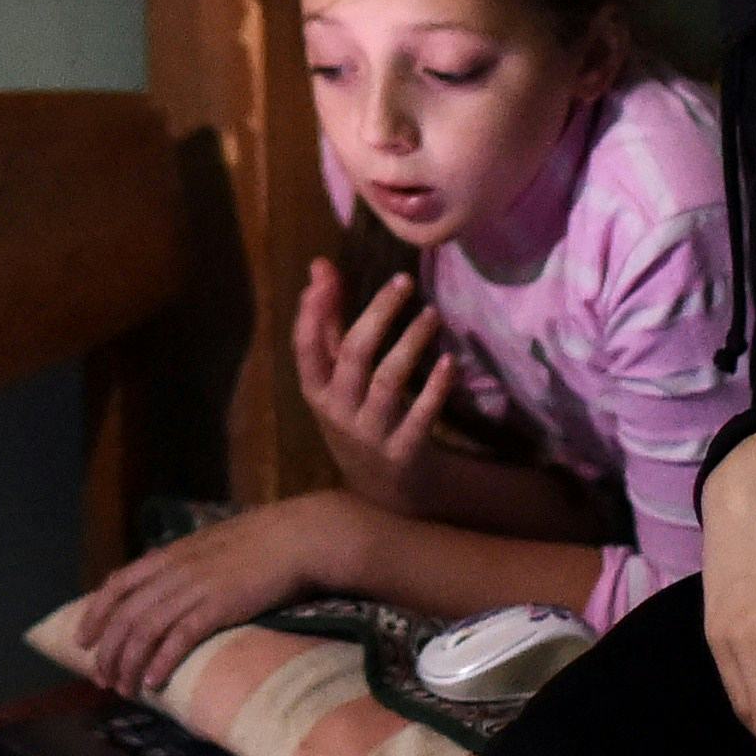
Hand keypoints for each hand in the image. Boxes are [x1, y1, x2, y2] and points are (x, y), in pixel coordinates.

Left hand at [74, 492, 356, 696]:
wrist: (296, 537)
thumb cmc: (258, 542)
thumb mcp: (207, 545)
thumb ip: (183, 564)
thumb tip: (165, 588)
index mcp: (168, 555)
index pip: (116, 585)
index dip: (95, 614)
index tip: (83, 640)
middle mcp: (173, 572)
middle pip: (125, 616)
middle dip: (108, 652)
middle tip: (102, 679)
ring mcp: (194, 589)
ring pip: (145, 632)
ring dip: (129, 664)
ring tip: (124, 689)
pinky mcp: (217, 608)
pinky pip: (179, 639)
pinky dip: (162, 662)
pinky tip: (154, 683)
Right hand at [294, 258, 453, 511]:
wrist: (384, 489)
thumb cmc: (356, 415)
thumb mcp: (336, 377)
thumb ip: (327, 323)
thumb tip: (319, 266)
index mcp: (317, 389)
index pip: (305, 347)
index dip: (312, 310)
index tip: (326, 273)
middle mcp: (338, 411)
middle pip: (353, 355)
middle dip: (377, 314)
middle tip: (404, 281)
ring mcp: (370, 433)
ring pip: (387, 381)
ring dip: (410, 343)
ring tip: (432, 314)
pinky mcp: (403, 451)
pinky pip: (420, 416)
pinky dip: (435, 388)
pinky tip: (450, 363)